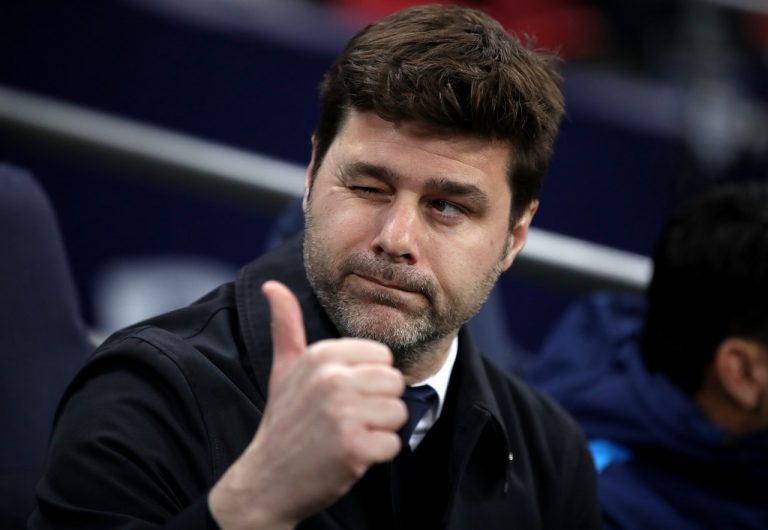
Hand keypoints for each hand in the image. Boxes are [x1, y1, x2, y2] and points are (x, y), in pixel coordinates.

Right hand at [209, 280, 406, 529]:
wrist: (266, 479)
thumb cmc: (284, 421)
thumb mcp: (283, 368)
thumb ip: (286, 325)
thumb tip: (272, 285)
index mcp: (321, 355)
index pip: (382, 357)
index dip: (368, 380)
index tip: (341, 396)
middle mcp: (332, 379)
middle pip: (395, 383)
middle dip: (377, 405)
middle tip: (345, 420)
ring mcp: (343, 414)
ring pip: (399, 413)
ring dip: (379, 430)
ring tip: (348, 435)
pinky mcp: (354, 448)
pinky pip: (394, 444)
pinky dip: (376, 455)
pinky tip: (349, 456)